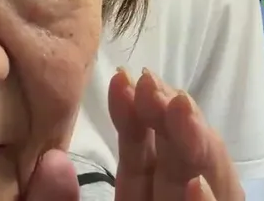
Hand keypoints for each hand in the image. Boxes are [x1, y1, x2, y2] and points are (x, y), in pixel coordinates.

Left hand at [23, 68, 241, 200]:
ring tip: (181, 110)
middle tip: (155, 83)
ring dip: (198, 148)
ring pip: (208, 186)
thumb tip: (54, 162)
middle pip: (180, 164)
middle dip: (174, 120)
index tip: (125, 78)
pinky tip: (195, 184)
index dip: (136, 118)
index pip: (143, 159)